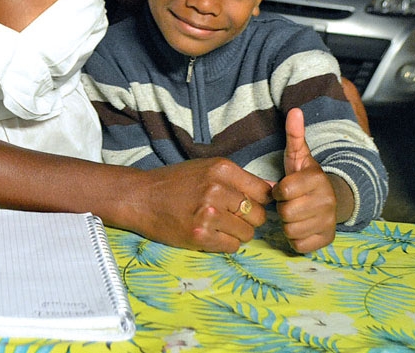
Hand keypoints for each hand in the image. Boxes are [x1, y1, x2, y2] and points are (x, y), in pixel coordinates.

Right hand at [130, 158, 271, 251]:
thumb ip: (238, 179)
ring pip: (248, 233)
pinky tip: (210, 234)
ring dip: (237, 233)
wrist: (140, 197)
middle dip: (248, 220)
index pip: (264, 192)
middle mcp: (217, 189)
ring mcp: (208, 213)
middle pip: (259, 215)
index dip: (260, 202)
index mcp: (221, 169)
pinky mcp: (200, 235)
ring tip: (217, 225)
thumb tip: (275, 190)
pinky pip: (233, 246)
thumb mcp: (206, 168)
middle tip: (229, 217)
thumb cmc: (174, 182)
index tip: (249, 205)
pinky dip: (225, 243)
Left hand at [272, 108, 338, 252]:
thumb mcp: (298, 156)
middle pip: (286, 213)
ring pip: (291, 230)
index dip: (278, 191)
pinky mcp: (327, 240)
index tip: (283, 189)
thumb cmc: (305, 178)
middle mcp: (327, 202)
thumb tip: (294, 110)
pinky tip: (300, 228)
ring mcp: (329, 222)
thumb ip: (294, 135)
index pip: (283, 191)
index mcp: (317, 180)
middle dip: (282, 208)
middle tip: (289, 203)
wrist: (331, 199)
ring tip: (294, 214)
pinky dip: (295, 240)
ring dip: (287, 224)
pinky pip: (300, 246)